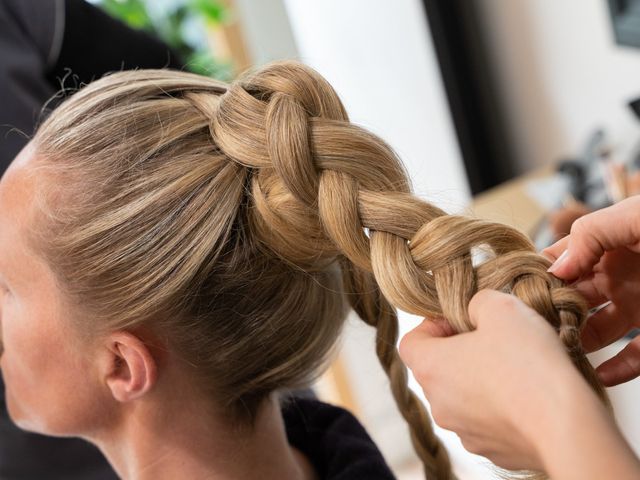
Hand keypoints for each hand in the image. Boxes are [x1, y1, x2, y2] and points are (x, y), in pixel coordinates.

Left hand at [399, 290, 581, 470]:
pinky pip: (490, 421)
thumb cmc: (529, 364)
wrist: (567, 428)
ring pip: (465, 397)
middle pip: (439, 369)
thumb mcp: (501, 307)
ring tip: (519, 366)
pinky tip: (531, 395)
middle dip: (463, 350)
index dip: (433, 325)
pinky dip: (504, 407)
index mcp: (431, 368)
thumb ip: (477, 301)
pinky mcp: (492, 450)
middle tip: (496, 339)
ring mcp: (464, 432)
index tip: (463, 320)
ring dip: (484, 379)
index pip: (410, 342)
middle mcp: (440, 404)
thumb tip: (474, 311)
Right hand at [543, 195, 639, 385]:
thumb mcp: (635, 215)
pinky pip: (633, 358)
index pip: (559, 260)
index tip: (512, 290)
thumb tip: (556, 266)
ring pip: (595, 330)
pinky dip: (615, 369)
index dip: (535, 273)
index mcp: (605, 246)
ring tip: (555, 351)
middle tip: (526, 328)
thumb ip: (591, 234)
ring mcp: (636, 306)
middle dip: (548, 310)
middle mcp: (615, 277)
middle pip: (570, 298)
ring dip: (575, 340)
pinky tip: (598, 374)